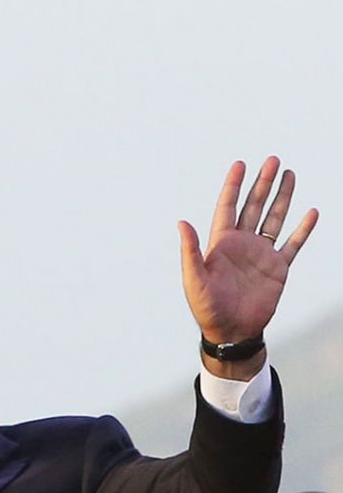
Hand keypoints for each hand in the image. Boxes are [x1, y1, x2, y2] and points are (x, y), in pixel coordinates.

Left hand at [178, 157, 317, 372]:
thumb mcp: (194, 279)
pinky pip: (293, 244)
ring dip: (282, 198)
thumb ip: (190, 251)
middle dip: (262, 183)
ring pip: (274, 219)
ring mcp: (261, 255)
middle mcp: (242, 244)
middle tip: (272, 160)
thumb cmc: (207, 308)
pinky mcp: (278, 268)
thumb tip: (181, 222)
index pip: (228, 207)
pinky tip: (311, 213)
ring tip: (289, 174)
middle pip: (254, 206)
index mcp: (221, 244)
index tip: (240, 164)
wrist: (231, 331)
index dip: (233, 186)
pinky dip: (302, 229)